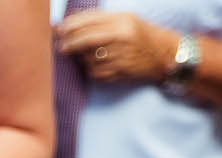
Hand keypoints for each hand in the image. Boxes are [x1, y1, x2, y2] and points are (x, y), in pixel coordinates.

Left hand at [55, 11, 177, 84]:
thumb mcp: (124, 19)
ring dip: (82, 58)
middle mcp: (121, 37)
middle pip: (85, 40)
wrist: (163, 54)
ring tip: (90, 55)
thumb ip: (98, 20)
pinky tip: (99, 65)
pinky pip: (94, 72)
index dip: (69, 27)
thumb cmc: (139, 35)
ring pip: (87, 58)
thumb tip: (66, 24)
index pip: (88, 22)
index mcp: (121, 21)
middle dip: (69, 44)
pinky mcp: (119, 71)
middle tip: (61, 48)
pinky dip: (91, 70)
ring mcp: (120, 55)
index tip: (58, 31)